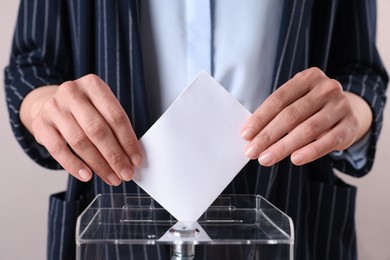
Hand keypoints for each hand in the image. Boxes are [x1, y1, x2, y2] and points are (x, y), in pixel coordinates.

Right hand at [20, 74, 141, 184]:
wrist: (49, 103)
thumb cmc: (84, 109)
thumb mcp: (101, 107)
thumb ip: (116, 127)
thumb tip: (131, 157)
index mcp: (93, 85)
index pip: (116, 116)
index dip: (128, 141)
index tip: (136, 160)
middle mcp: (72, 92)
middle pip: (98, 130)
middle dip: (115, 156)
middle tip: (126, 173)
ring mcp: (54, 108)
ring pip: (80, 141)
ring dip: (99, 164)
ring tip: (112, 177)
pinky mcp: (40, 124)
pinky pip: (58, 150)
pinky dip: (74, 165)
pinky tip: (87, 175)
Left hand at [240, 67, 371, 165]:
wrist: (348, 111)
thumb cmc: (312, 108)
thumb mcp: (296, 102)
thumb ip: (277, 113)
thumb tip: (250, 135)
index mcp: (308, 78)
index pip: (278, 99)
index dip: (260, 118)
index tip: (245, 135)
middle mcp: (326, 88)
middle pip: (290, 115)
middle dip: (267, 136)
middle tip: (252, 151)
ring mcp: (340, 105)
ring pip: (307, 129)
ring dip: (283, 146)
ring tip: (266, 159)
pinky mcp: (350, 124)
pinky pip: (329, 141)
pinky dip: (311, 151)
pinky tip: (295, 159)